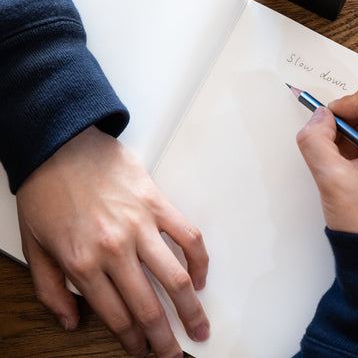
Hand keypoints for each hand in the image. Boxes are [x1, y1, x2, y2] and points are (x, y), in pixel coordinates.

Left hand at [16, 126, 209, 357]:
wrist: (62, 144)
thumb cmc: (47, 191)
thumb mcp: (34, 246)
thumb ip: (50, 291)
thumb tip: (71, 320)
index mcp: (82, 263)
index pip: (116, 316)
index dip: (133, 342)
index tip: (142, 351)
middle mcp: (115, 249)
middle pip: (149, 306)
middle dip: (165, 339)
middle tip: (175, 354)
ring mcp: (140, 224)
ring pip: (174, 277)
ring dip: (191, 308)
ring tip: (200, 326)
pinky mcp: (157, 202)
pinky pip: (187, 235)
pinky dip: (199, 259)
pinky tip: (200, 275)